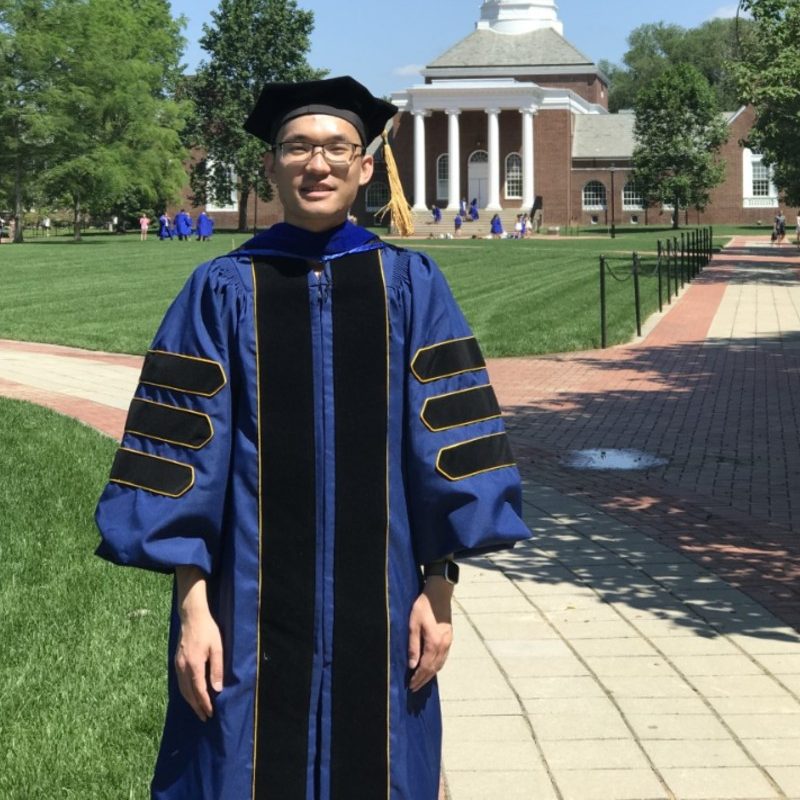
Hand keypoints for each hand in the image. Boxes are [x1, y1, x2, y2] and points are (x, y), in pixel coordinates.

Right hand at [174, 567, 222, 721]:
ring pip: (182, 689)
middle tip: (204, 717)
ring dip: (190, 701)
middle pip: (188, 693)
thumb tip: (217, 689)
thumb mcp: (217, 647)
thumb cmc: (208, 630)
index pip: (199, 690)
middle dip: (197, 706)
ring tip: (198, 710)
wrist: (191, 616)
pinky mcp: (176, 662)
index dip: (204, 703)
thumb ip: (217, 668)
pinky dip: (185, 692)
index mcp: (194, 665)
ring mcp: (177, 665)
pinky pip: (179, 682)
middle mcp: (182, 668)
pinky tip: (190, 695)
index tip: (210, 713)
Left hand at [407, 577, 453, 691]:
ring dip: (431, 674)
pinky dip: (437, 666)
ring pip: (440, 664)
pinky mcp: (450, 638)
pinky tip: (432, 667)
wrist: (439, 594)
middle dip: (424, 679)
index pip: (425, 667)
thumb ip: (413, 646)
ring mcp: (448, 642)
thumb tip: (412, 665)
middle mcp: (443, 645)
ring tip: (422, 681)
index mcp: (433, 643)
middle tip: (415, 688)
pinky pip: (444, 657)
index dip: (418, 678)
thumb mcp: (413, 624)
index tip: (411, 686)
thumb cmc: (423, 607)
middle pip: (433, 668)